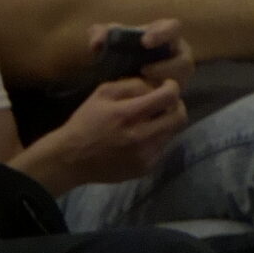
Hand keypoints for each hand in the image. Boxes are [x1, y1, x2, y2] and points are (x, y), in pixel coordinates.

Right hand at [28, 75, 187, 188]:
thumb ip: (129, 86)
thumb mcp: (100, 95)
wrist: (73, 158)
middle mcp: (143, 135)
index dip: (173, 88)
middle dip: (176, 106)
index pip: (167, 98)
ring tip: (149, 120)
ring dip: (165, 123)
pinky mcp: (147, 167)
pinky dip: (156, 139)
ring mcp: (147, 154)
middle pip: (180, 118)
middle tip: (165, 103)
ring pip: (173, 133)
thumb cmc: (85, 122)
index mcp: (128, 114)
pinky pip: (162, 148)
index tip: (168, 85)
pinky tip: (139, 138)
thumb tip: (153, 85)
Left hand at [89, 18, 195, 90]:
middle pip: (185, 60)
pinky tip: (144, 94)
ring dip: (164, 82)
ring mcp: (179, 72)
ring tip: (142, 82)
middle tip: (144, 70)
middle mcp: (177, 51)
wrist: (120, 68)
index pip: (173, 27)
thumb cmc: (119, 45)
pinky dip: (160, 94)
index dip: (163, 34)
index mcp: (164, 31)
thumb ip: (99, 34)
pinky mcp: (175, 89)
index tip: (145, 42)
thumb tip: (97, 43)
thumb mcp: (106, 38)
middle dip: (167, 67)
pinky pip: (174, 93)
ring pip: (182, 79)